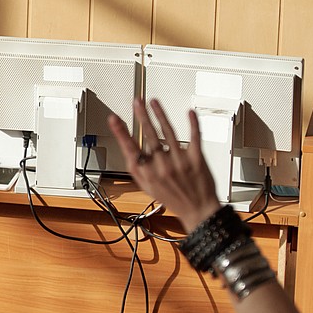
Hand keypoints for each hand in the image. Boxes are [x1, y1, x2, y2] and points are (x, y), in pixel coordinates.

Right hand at [107, 97, 217, 229]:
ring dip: (160, 114)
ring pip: (169, 132)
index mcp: (147, 173)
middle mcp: (162, 166)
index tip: (114, 119)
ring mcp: (180, 161)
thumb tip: (128, 150)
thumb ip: (137, 168)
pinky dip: (192, 124)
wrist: (198, 210)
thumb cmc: (173, 199)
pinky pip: (194, 137)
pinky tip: (189, 113)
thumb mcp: (146, 188)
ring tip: (154, 103)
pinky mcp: (196, 159)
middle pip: (150, 135)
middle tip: (137, 102)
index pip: (130, 148)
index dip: (121, 132)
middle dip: (142, 115)